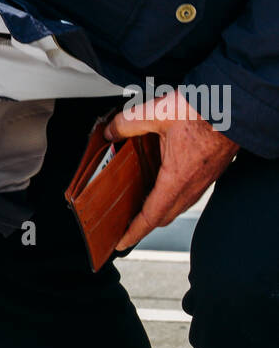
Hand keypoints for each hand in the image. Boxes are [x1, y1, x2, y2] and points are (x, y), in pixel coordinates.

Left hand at [105, 91, 238, 250]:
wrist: (236, 105)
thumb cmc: (205, 111)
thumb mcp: (157, 113)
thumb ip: (128, 123)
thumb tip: (111, 130)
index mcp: (176, 179)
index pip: (151, 217)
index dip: (133, 232)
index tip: (121, 242)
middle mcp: (192, 185)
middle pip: (164, 216)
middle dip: (143, 225)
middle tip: (125, 224)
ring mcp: (204, 179)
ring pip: (178, 205)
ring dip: (159, 210)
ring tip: (141, 206)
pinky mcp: (211, 170)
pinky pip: (189, 192)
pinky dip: (173, 196)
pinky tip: (164, 182)